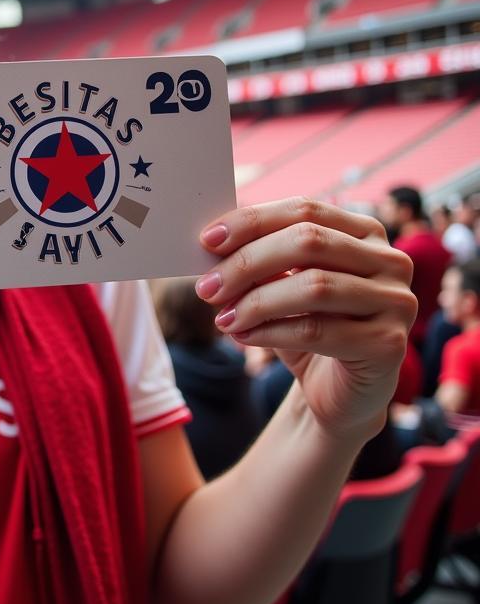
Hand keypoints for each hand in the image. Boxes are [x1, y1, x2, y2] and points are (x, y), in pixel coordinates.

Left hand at [195, 198, 415, 444]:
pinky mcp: (388, 344)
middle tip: (208, 287)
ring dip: (256, 302)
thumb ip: (259, 258)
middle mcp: (390, 260)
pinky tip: (243, 337)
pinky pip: (317, 331)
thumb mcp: (281, 285)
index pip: (304, 210)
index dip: (252, 221)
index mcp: (365, 232)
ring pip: (314, 287)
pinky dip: (270, 332)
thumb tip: (212, 241)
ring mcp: (396, 302)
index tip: (207, 240)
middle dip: (248, 263)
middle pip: (308, 242)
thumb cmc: (308, 327)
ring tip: (223, 317)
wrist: (341, 392)